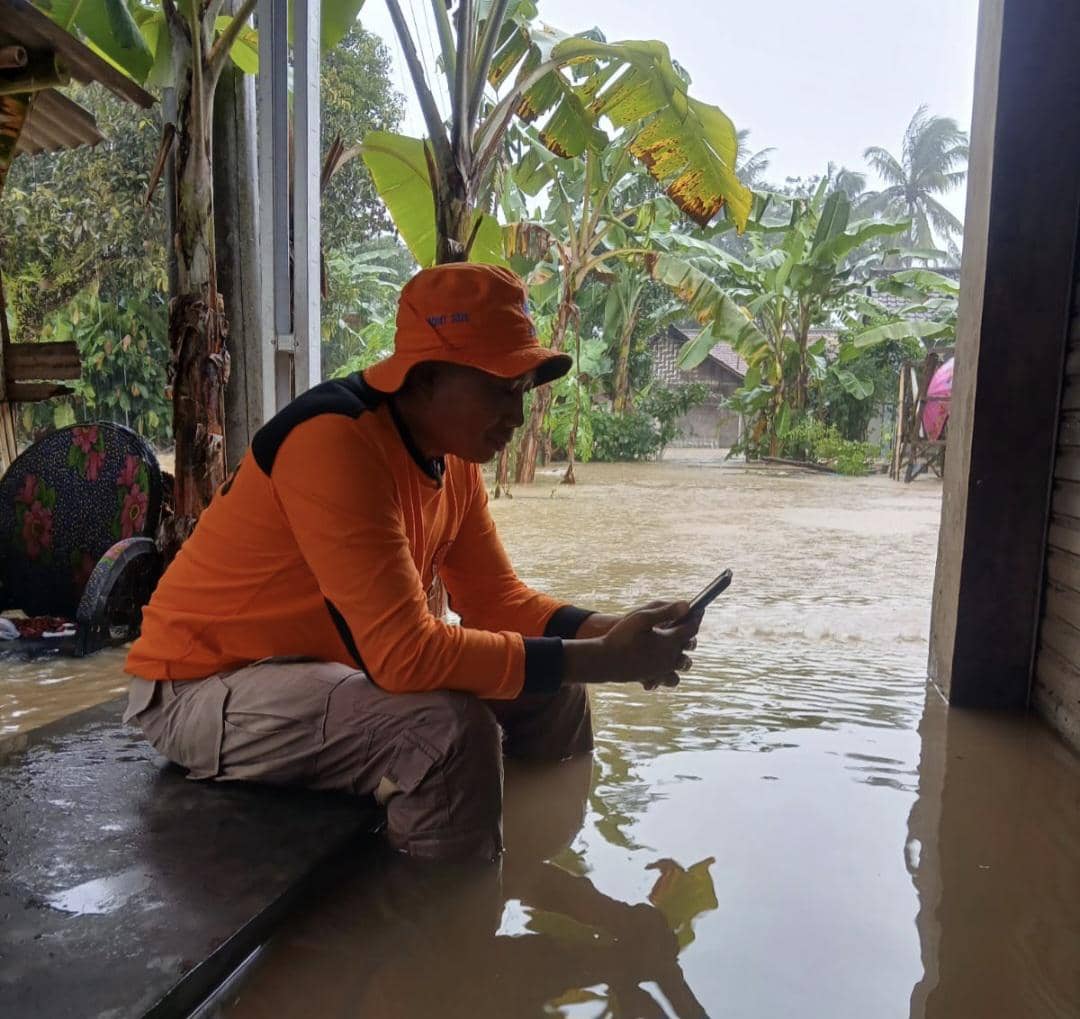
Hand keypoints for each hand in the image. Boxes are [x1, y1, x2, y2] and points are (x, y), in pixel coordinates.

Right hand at [564, 601, 700, 688]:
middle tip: (682, 626)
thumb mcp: (641, 618)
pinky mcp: (652, 678)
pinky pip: (669, 679)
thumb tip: (687, 605)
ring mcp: (662, 670)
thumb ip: (665, 611)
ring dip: (682, 657)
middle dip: (689, 636)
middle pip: (689, 648)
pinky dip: (668, 673)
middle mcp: (670, 658)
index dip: (696, 617)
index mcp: (670, 642)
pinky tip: (660, 665)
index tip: (698, 609)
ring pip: (682, 666)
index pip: (691, 628)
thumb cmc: (621, 637)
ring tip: (672, 649)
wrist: (604, 662)